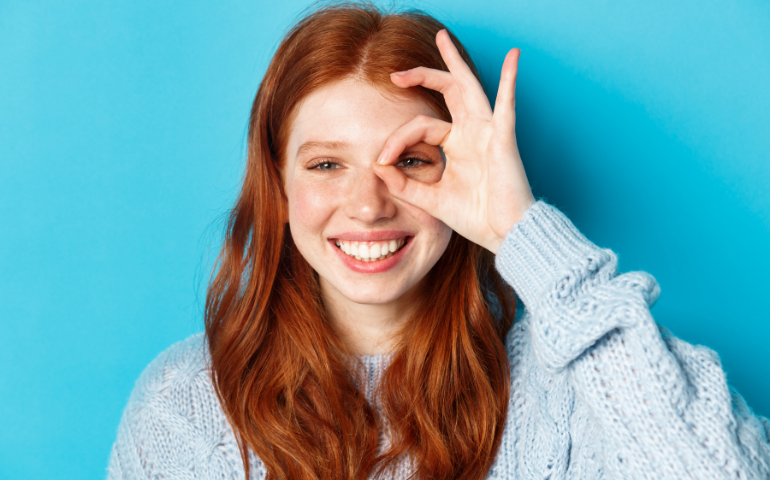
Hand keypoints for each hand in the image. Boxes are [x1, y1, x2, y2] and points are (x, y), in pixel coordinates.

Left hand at [372, 30, 533, 253]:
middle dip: (423, 76)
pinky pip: (506, 106)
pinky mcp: (504, 140)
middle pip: (447, 93)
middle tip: (397, 73)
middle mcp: (472, 133)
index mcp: (457, 146)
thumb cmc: (475, 217)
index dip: (397, 140)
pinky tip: (513, 57)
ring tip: (442, 37)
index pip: (421, 127)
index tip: (382, 160)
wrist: (505, 235)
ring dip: (454, 63)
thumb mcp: (430, 199)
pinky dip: (510, 81)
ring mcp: (489, 133)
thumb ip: (404, 184)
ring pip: (469, 88)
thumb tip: (377, 166)